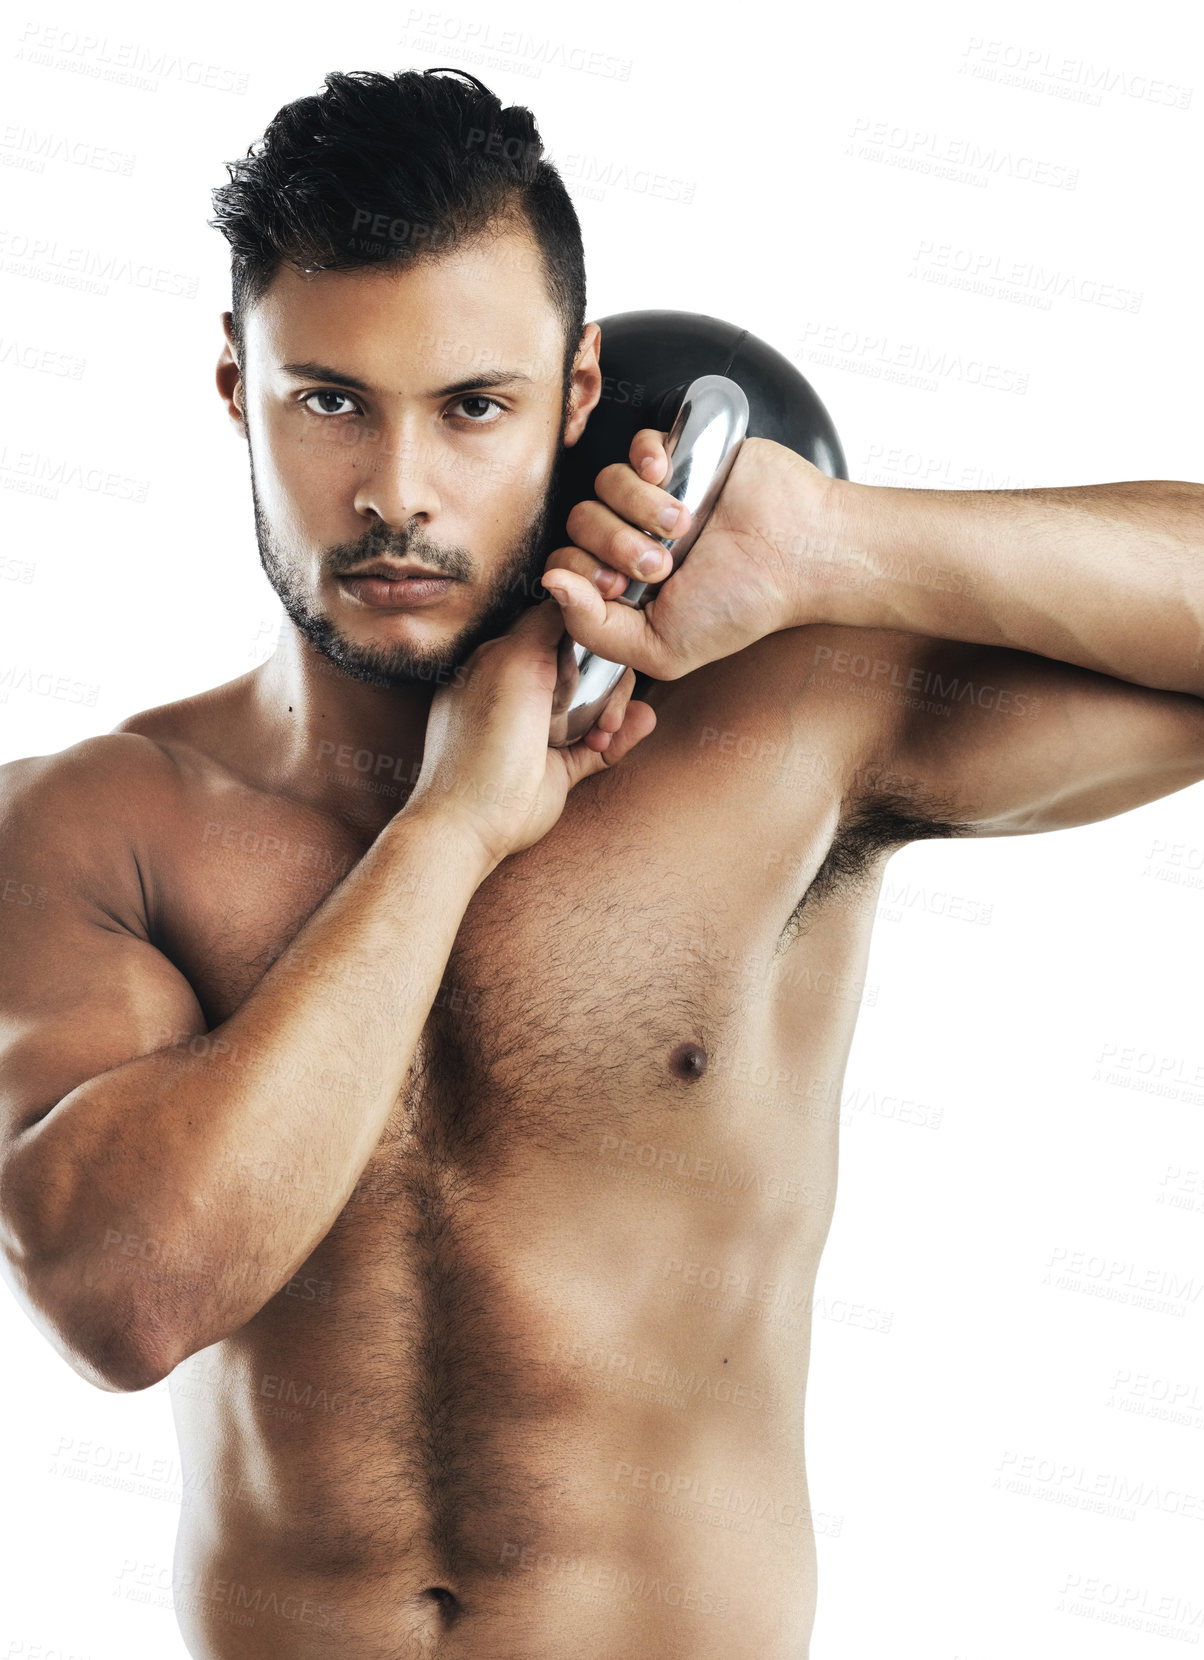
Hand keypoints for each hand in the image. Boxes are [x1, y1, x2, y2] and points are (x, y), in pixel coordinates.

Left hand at [405, 598, 655, 868]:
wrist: (472, 819)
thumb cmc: (484, 738)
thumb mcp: (511, 660)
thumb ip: (543, 621)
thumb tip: (570, 590)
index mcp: (499, 662)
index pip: (554, 629)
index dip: (585, 632)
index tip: (606, 638)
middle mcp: (520, 693)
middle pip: (583, 666)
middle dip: (606, 679)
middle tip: (608, 702)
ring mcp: (540, 731)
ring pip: (596, 705)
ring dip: (615, 710)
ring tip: (608, 729)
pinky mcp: (560, 767)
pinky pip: (601, 745)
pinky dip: (621, 737)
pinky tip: (637, 726)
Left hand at [538, 430, 833, 678]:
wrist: (801, 552)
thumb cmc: (742, 605)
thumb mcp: (662, 648)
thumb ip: (594, 630)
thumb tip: (548, 585)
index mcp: (624, 586)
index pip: (565, 568)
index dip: (582, 576)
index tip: (623, 589)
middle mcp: (632, 540)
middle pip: (578, 524)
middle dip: (614, 546)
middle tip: (662, 564)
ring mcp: (652, 497)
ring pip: (602, 484)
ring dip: (640, 508)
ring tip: (684, 526)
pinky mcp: (676, 455)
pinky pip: (633, 445)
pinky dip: (648, 458)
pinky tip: (674, 477)